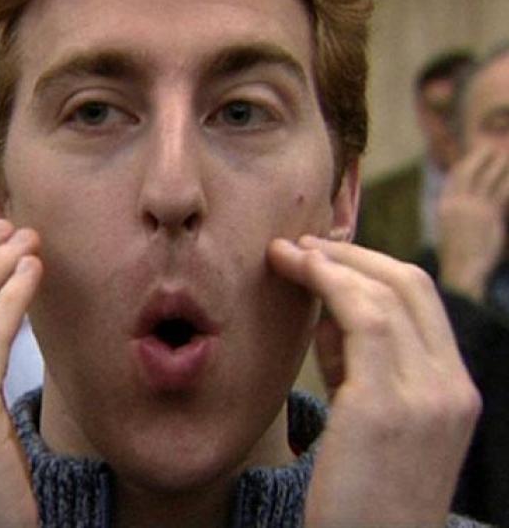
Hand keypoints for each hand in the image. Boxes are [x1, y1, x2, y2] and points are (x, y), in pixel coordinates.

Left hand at [268, 236, 479, 527]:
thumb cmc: (358, 496)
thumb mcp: (369, 421)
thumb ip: (356, 366)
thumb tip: (326, 315)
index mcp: (454, 390)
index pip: (422, 300)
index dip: (371, 266)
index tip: (324, 256)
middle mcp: (452, 387)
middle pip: (410, 284)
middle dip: (352, 255)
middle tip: (302, 245)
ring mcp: (428, 395)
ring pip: (386, 292)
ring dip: (332, 262)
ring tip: (287, 253)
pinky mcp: (387, 407)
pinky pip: (364, 319)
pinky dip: (329, 284)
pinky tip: (298, 273)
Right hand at [437, 146, 508, 302]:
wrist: (462, 272)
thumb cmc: (458, 256)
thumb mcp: (450, 230)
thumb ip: (458, 212)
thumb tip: (466, 201)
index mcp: (445, 206)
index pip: (455, 177)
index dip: (467, 162)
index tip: (476, 154)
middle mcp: (457, 203)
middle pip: (470, 171)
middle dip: (482, 157)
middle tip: (495, 148)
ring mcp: (473, 207)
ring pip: (489, 177)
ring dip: (500, 164)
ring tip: (508, 156)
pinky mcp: (490, 215)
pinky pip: (502, 191)